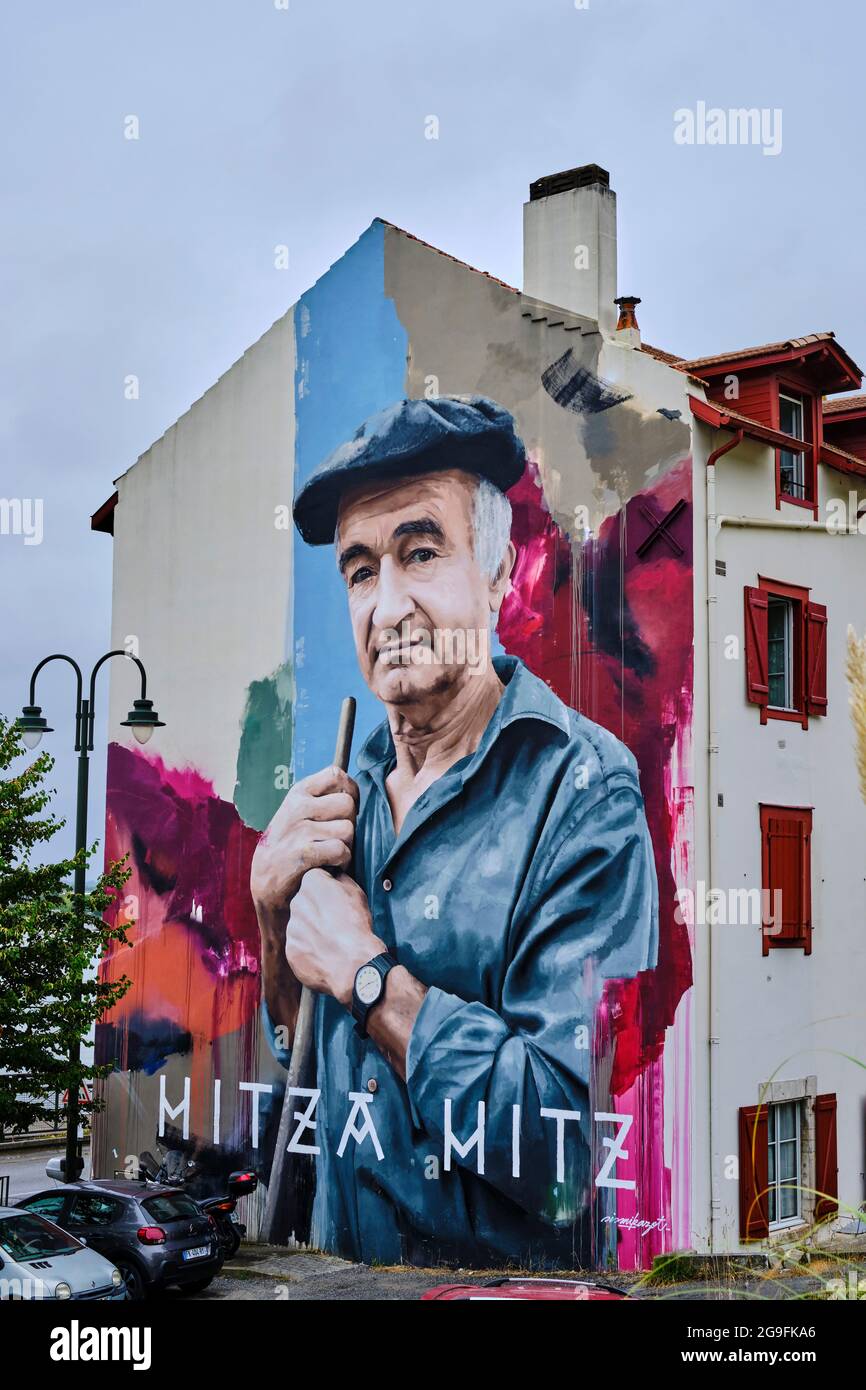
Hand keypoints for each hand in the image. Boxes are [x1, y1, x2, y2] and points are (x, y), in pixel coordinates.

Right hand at [250, 765, 358, 918]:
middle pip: (347, 804)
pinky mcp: (303, 854)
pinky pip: (340, 850)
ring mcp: (299, 830)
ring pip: (347, 829)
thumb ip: (321, 798)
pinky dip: (342, 861)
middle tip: (336, 837)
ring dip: (347, 845)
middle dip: (349, 823)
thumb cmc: (289, 844)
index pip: (335, 775)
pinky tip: (331, 864)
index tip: (345, 809)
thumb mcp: (298, 812)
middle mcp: (298, 807)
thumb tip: (354, 791)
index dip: (350, 790)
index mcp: (299, 792)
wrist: (265, 880)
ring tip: (332, 852)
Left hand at [285, 868, 384, 1006]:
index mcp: (311, 882)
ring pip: (301, 925)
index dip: (329, 889)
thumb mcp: (356, 892)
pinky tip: (326, 954)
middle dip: (317, 910)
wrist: (352, 964)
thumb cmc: (357, 926)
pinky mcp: (291, 951)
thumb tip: (334, 876)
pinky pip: (300, 947)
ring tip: (332, 941)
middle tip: (336, 922)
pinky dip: (310, 950)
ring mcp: (292, 928)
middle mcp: (296, 902)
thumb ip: (340, 879)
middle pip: (306, 902)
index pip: (316, 879)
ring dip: (313, 931)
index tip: (338, 900)